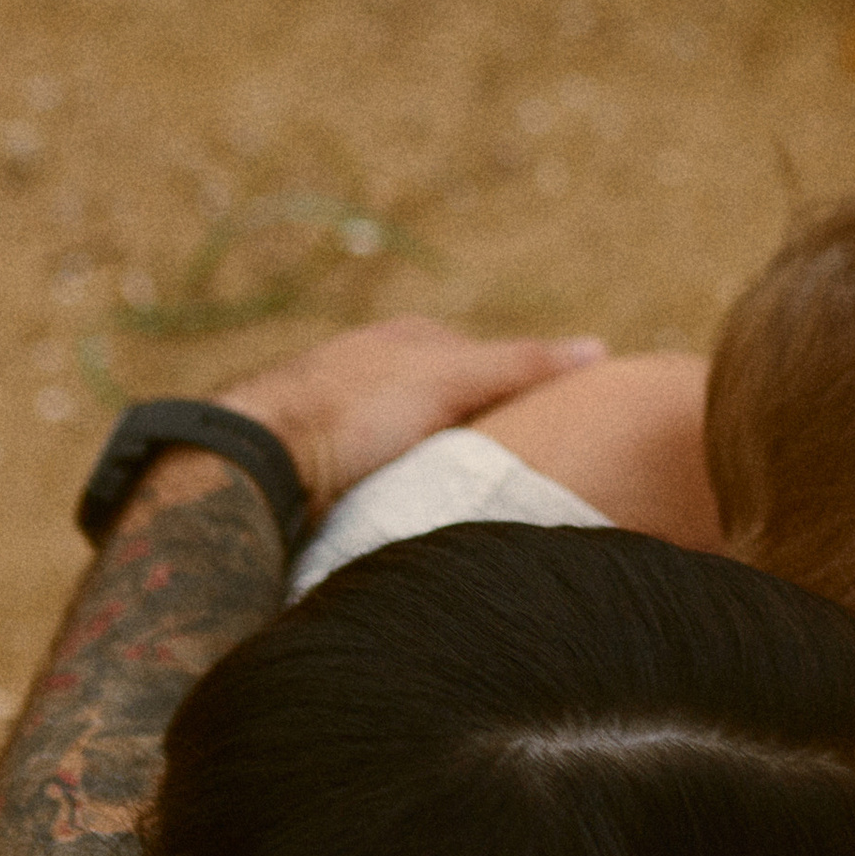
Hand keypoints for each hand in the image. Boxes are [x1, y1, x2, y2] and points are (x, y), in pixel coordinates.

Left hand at [222, 315, 607, 519]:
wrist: (254, 462)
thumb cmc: (352, 409)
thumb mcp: (449, 378)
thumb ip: (522, 365)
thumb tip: (600, 347)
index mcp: (407, 339)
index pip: (484, 363)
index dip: (517, 398)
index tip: (547, 435)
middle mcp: (375, 371)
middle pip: (448, 406)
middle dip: (476, 435)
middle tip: (508, 476)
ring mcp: (346, 418)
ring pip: (413, 445)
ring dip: (435, 470)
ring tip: (465, 505)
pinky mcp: (323, 463)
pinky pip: (380, 477)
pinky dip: (400, 493)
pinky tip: (413, 516)